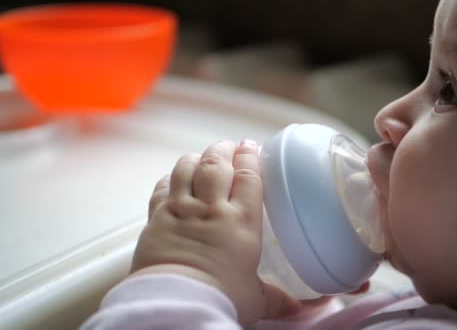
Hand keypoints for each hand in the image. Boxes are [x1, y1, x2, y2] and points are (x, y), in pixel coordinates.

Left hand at [130, 140, 300, 323]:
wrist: (176, 302)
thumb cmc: (217, 299)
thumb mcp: (254, 299)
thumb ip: (276, 298)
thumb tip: (299, 309)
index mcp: (242, 222)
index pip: (248, 176)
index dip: (250, 156)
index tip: (251, 147)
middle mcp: (211, 208)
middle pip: (216, 163)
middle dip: (224, 149)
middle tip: (229, 146)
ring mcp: (181, 209)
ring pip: (187, 167)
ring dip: (196, 158)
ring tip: (203, 157)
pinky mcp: (157, 217)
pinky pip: (162, 186)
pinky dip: (170, 178)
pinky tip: (174, 179)